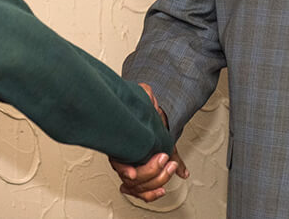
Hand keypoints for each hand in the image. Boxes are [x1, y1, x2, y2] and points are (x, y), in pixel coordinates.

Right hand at [109, 83, 188, 201]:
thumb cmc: (143, 116)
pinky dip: (152, 194)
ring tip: (170, 168)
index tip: (132, 172)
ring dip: (156, 181)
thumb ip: (147, 100)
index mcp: (121, 145)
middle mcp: (124, 160)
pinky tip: (162, 190)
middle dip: (150, 171)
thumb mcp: (145, 105)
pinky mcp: (141, 176)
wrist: (148, 121)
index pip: (118, 162)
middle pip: (132, 178)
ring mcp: (131, 169)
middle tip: (164, 158)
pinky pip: (142, 192)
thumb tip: (147, 93)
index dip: (125, 169)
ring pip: (139, 187)